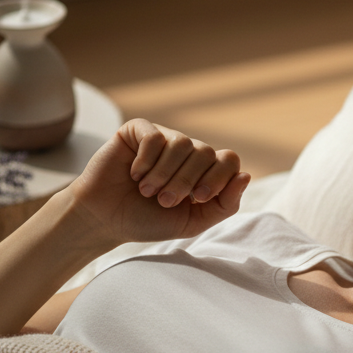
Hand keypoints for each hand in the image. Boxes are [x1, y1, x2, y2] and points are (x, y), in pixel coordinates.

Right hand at [70, 119, 250, 244]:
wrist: (105, 219)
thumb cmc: (148, 220)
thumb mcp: (192, 221)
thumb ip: (225, 204)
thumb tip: (246, 176)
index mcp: (203, 171)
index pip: (229, 160)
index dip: (218, 179)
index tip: (197, 199)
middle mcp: (187, 151)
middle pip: (206, 152)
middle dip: (186, 182)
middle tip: (165, 200)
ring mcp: (164, 139)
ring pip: (182, 143)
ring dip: (165, 174)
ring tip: (148, 191)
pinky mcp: (138, 131)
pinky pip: (154, 136)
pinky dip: (146, 160)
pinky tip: (134, 173)